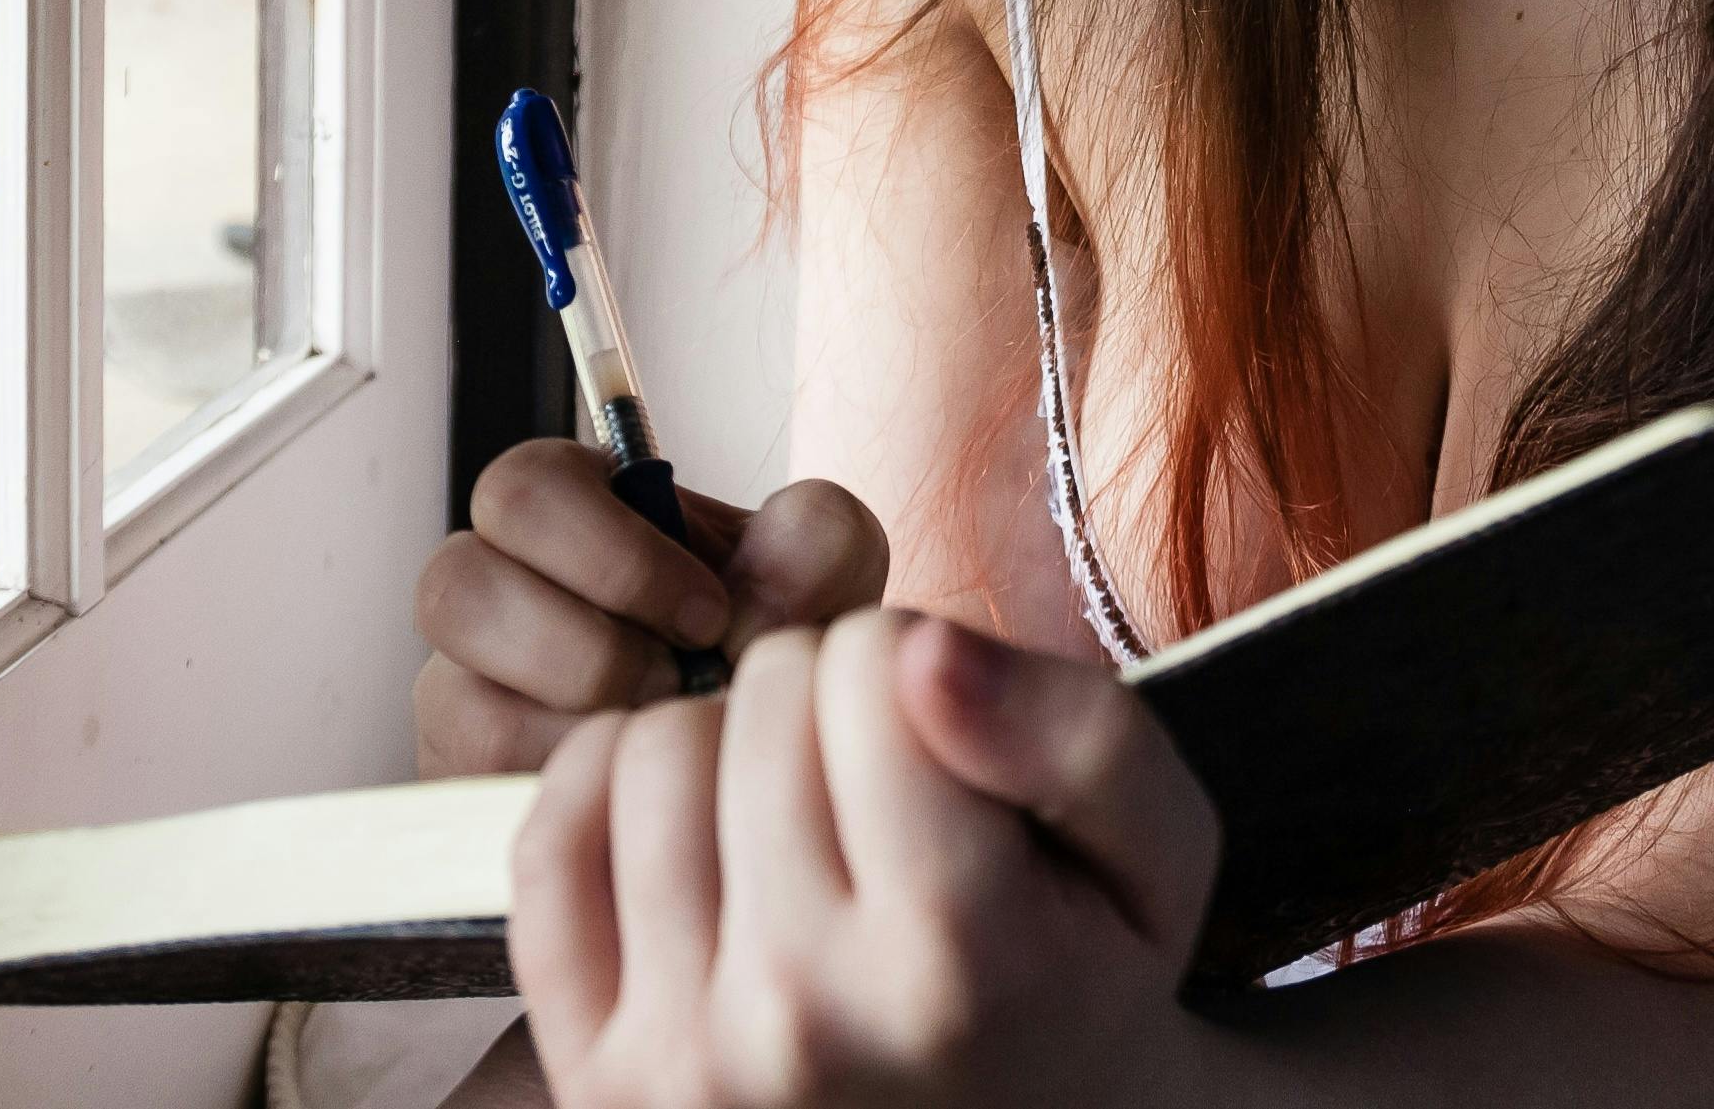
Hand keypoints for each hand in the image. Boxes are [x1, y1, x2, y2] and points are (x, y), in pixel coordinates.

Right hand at [415, 442, 889, 776]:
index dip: (613, 553)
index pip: (524, 489)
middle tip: (678, 683)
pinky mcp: (462, 785)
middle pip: (456, 583)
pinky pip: (475, 790)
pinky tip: (632, 790)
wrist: (766, 751)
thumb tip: (741, 604)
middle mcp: (497, 591)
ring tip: (659, 737)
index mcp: (569, 510)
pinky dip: (567, 788)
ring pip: (457, 700)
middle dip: (589, 645)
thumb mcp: (826, 568)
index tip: (710, 610)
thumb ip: (813, 539)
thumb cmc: (777, 638)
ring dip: (577, 724)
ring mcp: (465, 691)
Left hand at [510, 609, 1223, 1106]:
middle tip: (884, 787)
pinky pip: (551, 837)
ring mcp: (683, 1062)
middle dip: (828, 700)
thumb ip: (1077, 732)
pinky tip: (702, 831)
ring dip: (729, 746)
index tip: (954, 746)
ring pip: (654, 747)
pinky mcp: (597, 1076)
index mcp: (955, 958)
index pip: (874, 659)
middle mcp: (802, 1021)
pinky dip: (613, 794)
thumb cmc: (1081, 971)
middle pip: (764, 692)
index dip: (917, 666)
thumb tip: (916, 647)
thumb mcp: (1162, 847)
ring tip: (802, 817)